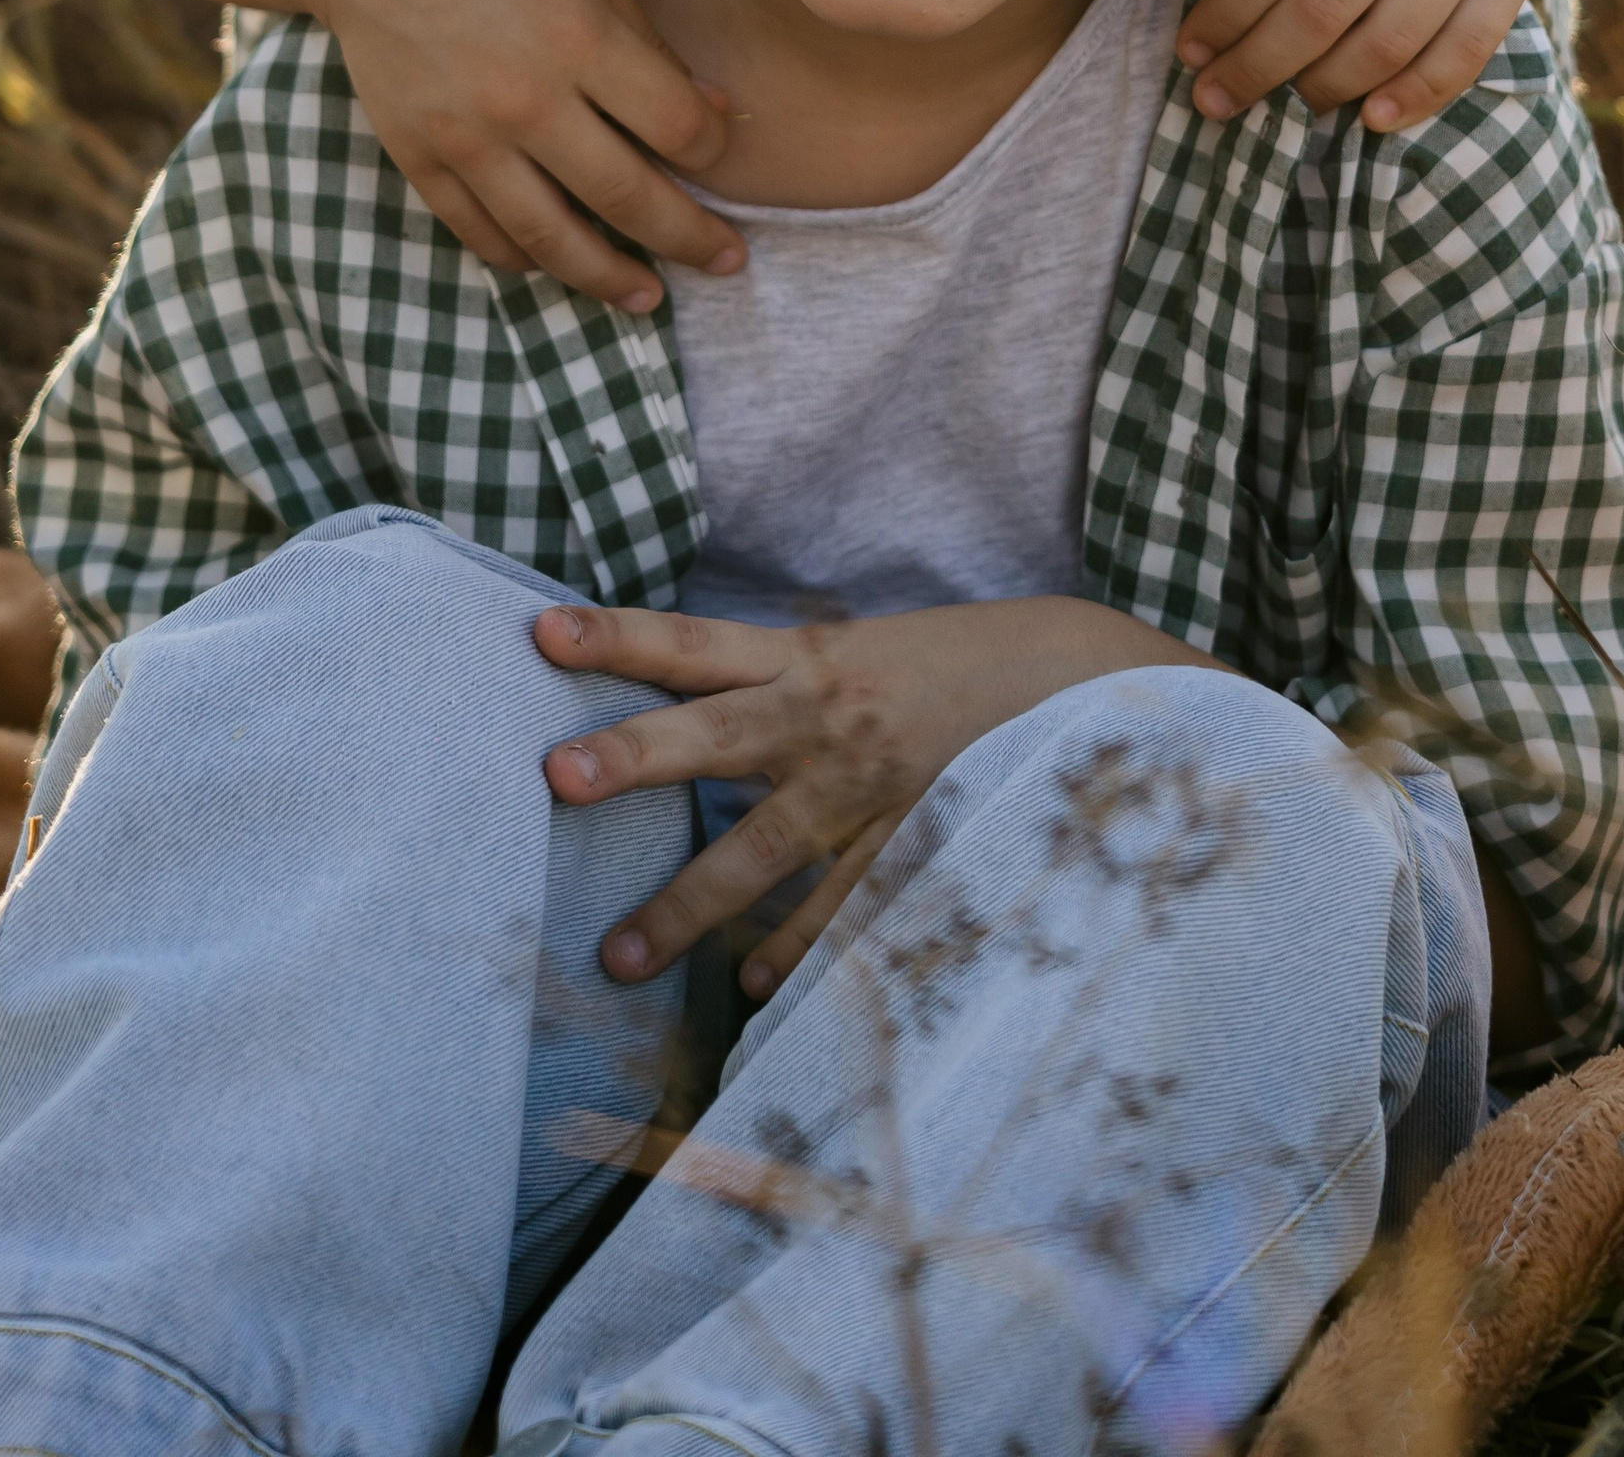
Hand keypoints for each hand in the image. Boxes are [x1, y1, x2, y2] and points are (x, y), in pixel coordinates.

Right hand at [318, 0, 739, 311]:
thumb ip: (648, 45)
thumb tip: (713, 115)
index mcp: (579, 39)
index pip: (674, 127)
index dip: (711, 151)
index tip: (716, 155)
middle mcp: (526, 100)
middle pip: (627, 197)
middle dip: (689, 238)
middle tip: (727, 262)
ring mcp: (467, 138)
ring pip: (551, 238)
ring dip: (609, 278)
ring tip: (647, 298)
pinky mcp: (420, 159)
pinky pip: (480, 233)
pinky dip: (524, 259)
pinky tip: (556, 264)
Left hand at [535, 595, 1206, 1001]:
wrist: (1081, 679)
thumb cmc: (955, 664)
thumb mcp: (862, 650)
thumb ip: (780, 680)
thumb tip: (686, 704)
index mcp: (809, 657)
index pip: (694, 640)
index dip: (619, 633)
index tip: (542, 629)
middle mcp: (827, 719)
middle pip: (713, 734)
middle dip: (635, 755)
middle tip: (554, 778)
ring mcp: (868, 790)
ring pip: (763, 848)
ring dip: (688, 905)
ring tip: (618, 956)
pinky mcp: (908, 847)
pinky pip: (840, 911)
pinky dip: (796, 954)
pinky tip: (750, 994)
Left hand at [1177, 0, 1533, 131]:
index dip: (1223, 17)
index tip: (1191, 52)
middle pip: (1323, 10)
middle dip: (1258, 65)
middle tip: (1217, 98)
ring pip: (1388, 42)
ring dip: (1326, 87)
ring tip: (1290, 99)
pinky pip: (1464, 53)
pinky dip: (1417, 96)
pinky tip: (1372, 118)